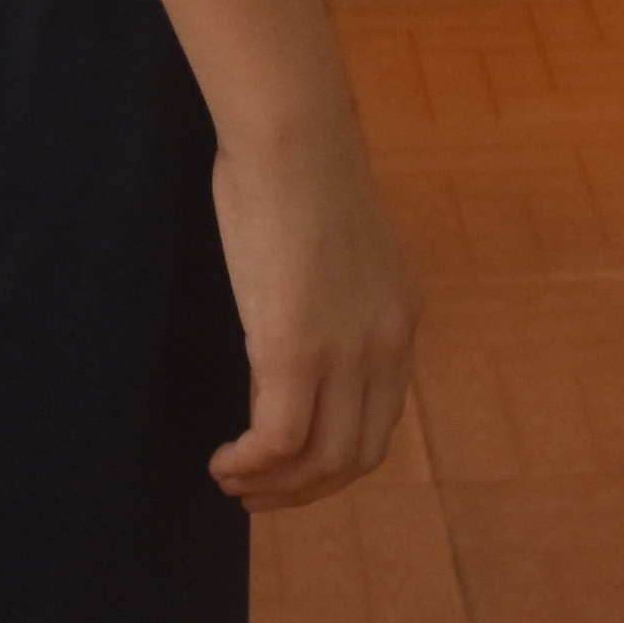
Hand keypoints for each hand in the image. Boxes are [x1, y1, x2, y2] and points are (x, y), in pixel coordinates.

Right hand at [206, 102, 418, 507]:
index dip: (331, 456)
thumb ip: (327, 293)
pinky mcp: (297, 348)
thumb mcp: (331, 244)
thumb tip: (291, 318)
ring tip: (233, 483)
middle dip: (305, 489)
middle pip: (357, 455)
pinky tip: (224, 463)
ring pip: (322, 461)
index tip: (287, 463)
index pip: (378, 418)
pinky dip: (251, 465)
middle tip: (256, 492)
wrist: (291, 130)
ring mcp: (346, 351)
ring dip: (276, 487)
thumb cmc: (294, 165)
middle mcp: (387, 344)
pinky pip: (280, 441)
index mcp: (399, 318)